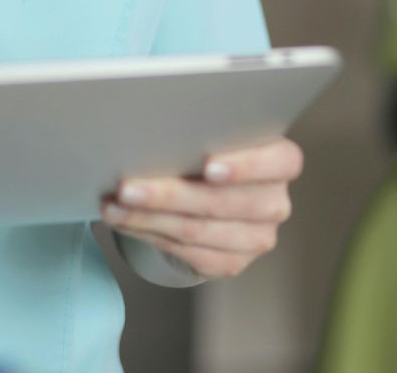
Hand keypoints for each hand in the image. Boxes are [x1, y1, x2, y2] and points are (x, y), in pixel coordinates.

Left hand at [101, 138, 302, 279]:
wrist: (214, 194)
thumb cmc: (210, 150)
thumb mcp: (215, 134)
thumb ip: (201, 133)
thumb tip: (156, 133)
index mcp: (282, 162)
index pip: (278, 162)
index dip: (245, 166)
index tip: (208, 166)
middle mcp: (275, 203)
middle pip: (222, 201)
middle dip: (169, 195)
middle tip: (128, 188)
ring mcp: (256, 238)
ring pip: (197, 231)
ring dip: (147, 219)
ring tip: (114, 207)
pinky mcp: (232, 263)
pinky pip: (185, 253)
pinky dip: (149, 235)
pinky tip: (126, 223)